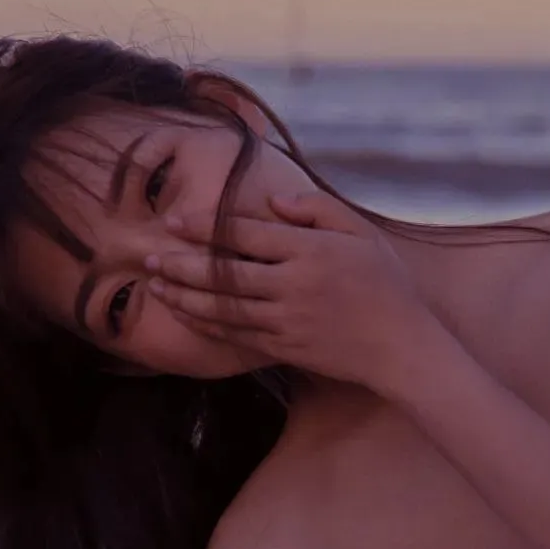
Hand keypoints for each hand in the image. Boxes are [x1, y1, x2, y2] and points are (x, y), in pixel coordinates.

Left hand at [145, 188, 436, 393]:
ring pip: (223, 307)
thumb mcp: (359, 233)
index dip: (205, 227)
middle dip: (182, 264)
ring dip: (185, 297)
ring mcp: (287, 318)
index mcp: (309, 249)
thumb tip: (275, 202)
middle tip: (148, 256)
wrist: (400, 343)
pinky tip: (186, 316)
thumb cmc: (384, 283)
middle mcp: (293, 283)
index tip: (174, 221)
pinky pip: (237, 334)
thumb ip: (317, 209)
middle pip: (225, 272)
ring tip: (156, 286)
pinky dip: (207, 325)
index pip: (245, 234)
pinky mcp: (284, 346)